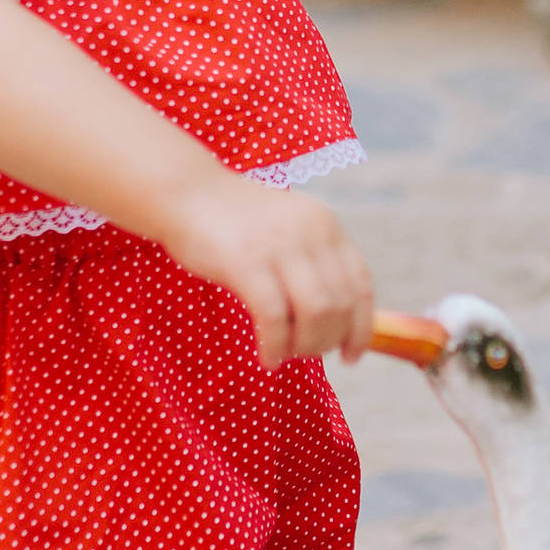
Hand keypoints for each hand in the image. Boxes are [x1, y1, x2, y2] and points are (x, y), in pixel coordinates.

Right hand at [162, 173, 373, 365]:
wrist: (187, 192)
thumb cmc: (236, 222)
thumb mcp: (288, 231)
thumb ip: (313, 263)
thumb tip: (335, 321)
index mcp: (326, 226)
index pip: (361, 286)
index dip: (361, 328)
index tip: (351, 356)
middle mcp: (311, 234)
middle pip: (341, 305)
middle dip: (328, 340)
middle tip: (306, 353)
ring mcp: (280, 246)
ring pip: (316, 312)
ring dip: (306, 345)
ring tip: (287, 354)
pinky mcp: (247, 262)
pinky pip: (274, 317)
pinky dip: (276, 346)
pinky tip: (268, 357)